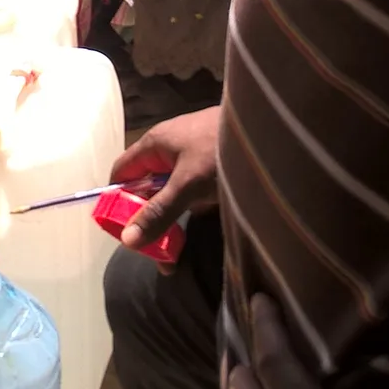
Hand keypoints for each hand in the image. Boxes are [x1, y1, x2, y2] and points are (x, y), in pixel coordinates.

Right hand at [109, 107, 220, 256]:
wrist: (271, 134)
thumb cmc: (221, 151)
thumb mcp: (188, 185)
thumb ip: (159, 213)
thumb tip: (126, 241)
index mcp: (155, 144)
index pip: (122, 173)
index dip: (116, 201)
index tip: (121, 232)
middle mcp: (169, 150)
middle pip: (146, 187)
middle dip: (147, 220)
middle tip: (155, 254)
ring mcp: (191, 159)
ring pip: (170, 193)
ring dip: (170, 220)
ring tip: (174, 254)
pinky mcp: (210, 168)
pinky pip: (191, 193)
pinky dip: (190, 212)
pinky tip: (195, 231)